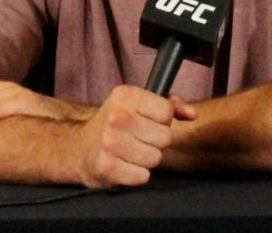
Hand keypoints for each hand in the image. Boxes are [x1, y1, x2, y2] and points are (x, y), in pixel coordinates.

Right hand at [75, 85, 195, 187]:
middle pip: (164, 137)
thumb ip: (170, 105)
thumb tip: (192, 114)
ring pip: (155, 158)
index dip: (162, 121)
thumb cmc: (116, 125)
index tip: (147, 122)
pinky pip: (143, 176)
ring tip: (130, 153)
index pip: (167, 112)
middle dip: (155, 142)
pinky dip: (137, 174)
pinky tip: (124, 165)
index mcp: (126, 95)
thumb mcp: (138, 105)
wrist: (80, 148)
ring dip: (146, 159)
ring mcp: (110, 142)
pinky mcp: (107, 167)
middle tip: (137, 139)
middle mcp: (116, 116)